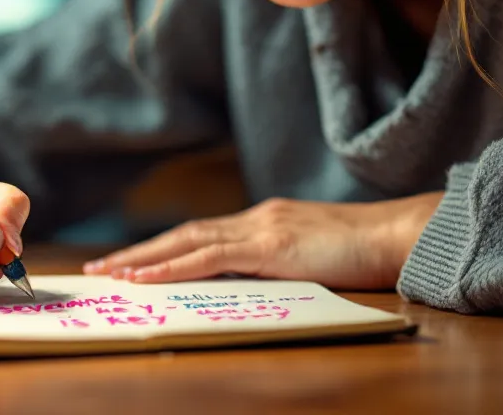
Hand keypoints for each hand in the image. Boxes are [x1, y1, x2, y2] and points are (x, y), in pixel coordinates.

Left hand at [83, 193, 443, 289]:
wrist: (401, 234)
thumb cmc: (368, 252)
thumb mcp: (315, 257)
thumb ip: (283, 264)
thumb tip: (254, 284)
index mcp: (266, 221)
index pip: (203, 234)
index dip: (164, 247)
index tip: (133, 261)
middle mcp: (256, 218)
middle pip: (184, 233)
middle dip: (140, 251)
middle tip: (101, 267)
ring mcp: (261, 228)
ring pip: (187, 242)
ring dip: (144, 258)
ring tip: (110, 274)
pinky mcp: (269, 245)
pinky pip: (208, 258)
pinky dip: (171, 266)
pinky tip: (145, 277)